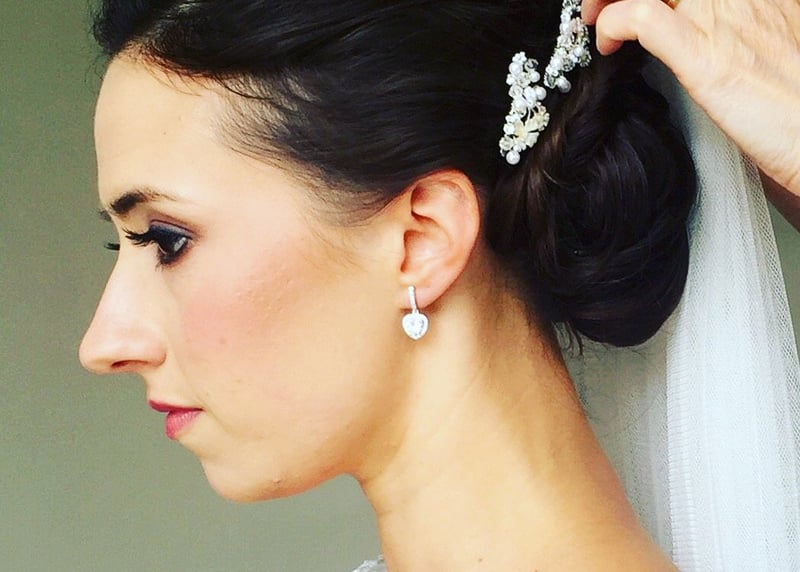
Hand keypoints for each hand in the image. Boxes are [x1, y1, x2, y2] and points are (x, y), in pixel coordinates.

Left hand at [581, 0, 799, 199]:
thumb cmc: (795, 101)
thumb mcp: (768, 41)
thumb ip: (734, 24)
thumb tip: (698, 27)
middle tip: (598, 6)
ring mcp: (720, 15)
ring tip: (595, 21)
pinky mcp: (702, 52)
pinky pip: (642, 18)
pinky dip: (613, 24)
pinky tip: (609, 45)